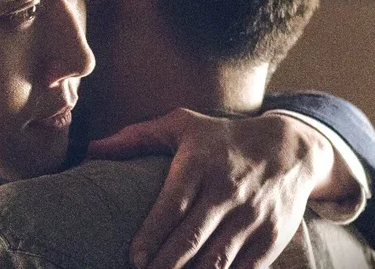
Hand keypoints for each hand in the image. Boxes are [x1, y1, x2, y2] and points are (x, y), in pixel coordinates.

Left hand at [87, 107, 335, 268]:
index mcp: (199, 164)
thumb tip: (91, 149)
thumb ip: (136, 137)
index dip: (153, 235)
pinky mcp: (272, 236)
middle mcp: (227, 190)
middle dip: (167, 264)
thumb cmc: (221, 138)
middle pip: (193, 238)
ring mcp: (252, 216)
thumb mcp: (181, 126)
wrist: (290, 149)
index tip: (134, 257)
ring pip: (218, 259)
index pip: (174, 205)